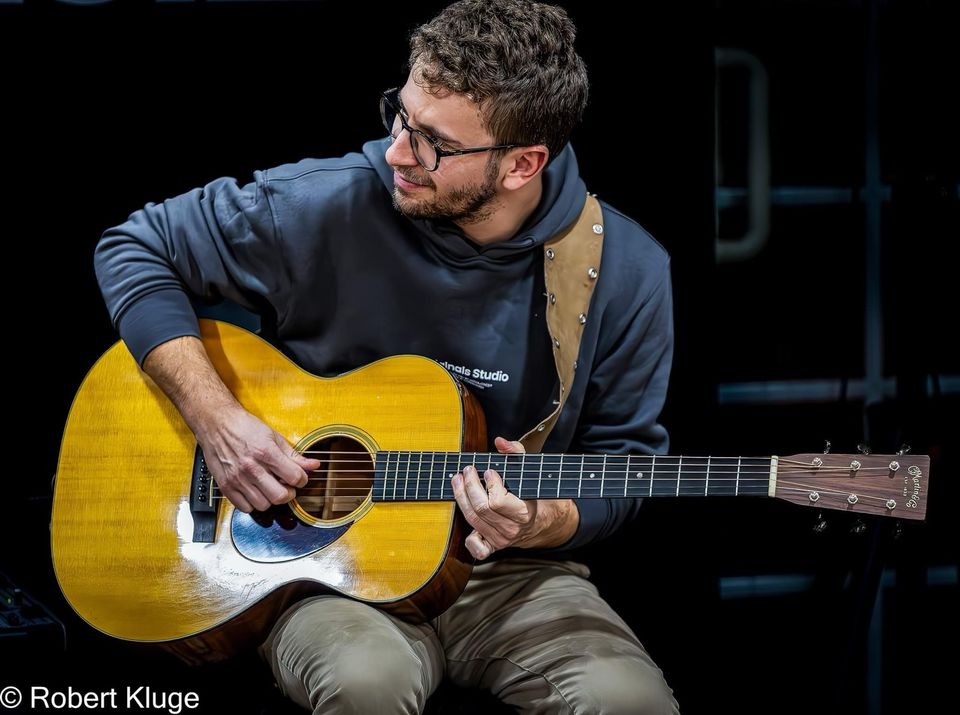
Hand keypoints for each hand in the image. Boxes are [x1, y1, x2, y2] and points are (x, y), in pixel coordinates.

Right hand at [197, 405, 321, 512]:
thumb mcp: (274, 436)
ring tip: (270, 487)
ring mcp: (237, 479)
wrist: (216, 423)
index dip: (302, 479)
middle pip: (280, 496)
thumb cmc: (245, 427)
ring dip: (271, 499)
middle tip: (286, 485)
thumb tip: (314, 465)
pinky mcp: (225, 486)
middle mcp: (251, 468)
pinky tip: (255, 491)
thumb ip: (294, 455)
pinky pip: (245, 508)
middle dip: (289, 493)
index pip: (294, 478)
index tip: (300, 478)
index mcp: (266, 453)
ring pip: (263, 505)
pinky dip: (253, 503)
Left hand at [452, 436, 578, 559]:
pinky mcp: (493, 546)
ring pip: (473, 520)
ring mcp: (501, 540)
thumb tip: (500, 442)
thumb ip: (516, 452)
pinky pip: (476, 549)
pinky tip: (465, 513)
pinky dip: (468, 537)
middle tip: (468, 470)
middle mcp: (511, 530)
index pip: (497, 502)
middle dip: (470, 486)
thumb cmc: (535, 494)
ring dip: (462, 497)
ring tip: (458, 480)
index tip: (489, 471)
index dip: (490, 484)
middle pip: (481, 509)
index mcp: (523, 514)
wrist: (544, 522)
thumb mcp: (530, 471)